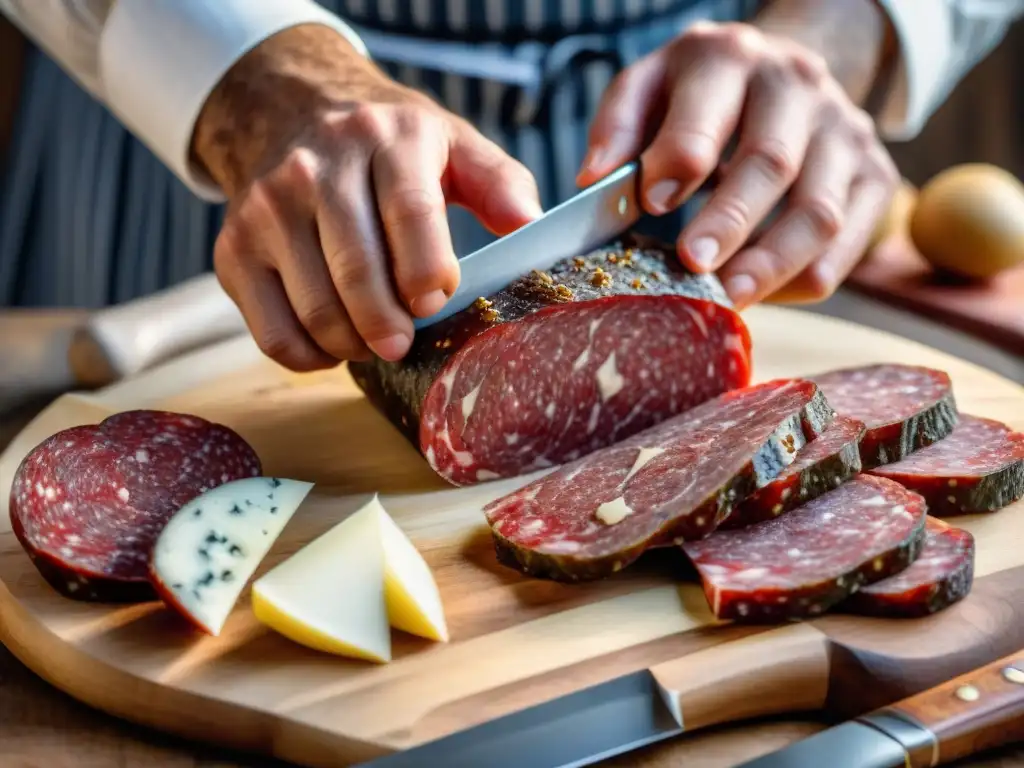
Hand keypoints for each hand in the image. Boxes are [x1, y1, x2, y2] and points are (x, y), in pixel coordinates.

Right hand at [194, 25, 541, 370]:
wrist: (288, 110)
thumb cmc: (385, 143)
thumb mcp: (450, 141)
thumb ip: (498, 182)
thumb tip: (531, 226)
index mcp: (385, 138)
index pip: (407, 209)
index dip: (426, 267)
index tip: (437, 302)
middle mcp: (315, 168)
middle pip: (356, 270)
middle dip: (390, 325)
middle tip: (406, 343)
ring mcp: (267, 209)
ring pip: (316, 311)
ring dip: (356, 345)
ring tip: (377, 339)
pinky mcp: (233, 249)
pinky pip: (274, 334)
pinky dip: (312, 357)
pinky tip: (336, 342)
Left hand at [578, 20, 898, 308]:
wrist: (781, 73)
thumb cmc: (699, 95)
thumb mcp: (649, 87)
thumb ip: (618, 126)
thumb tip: (593, 180)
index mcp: (730, 58)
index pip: (709, 113)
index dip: (682, 159)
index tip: (652, 204)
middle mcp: (798, 86)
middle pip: (772, 164)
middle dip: (730, 221)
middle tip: (694, 265)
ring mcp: (845, 131)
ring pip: (820, 212)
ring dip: (772, 263)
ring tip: (729, 298)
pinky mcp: (875, 175)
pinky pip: (851, 240)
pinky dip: (808, 276)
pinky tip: (766, 293)